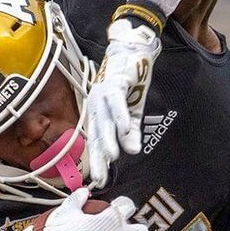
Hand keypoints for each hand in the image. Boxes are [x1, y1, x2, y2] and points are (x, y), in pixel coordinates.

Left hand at [86, 18, 160, 185]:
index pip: (96, 141)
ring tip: (111, 158)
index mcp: (98, 112)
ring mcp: (103, 94)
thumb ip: (130, 130)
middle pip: (96, 135)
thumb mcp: (132, 110)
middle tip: (99, 178)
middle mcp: (96, 105)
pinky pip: (116, 102)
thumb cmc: (130, 81)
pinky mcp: (114, 83)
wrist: (132, 50)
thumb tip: (132, 151)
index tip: (98, 181)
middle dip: (97, 158)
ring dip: (108, 139)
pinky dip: (120, 116)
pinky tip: (124, 131)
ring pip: (104, 121)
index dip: (97, 161)